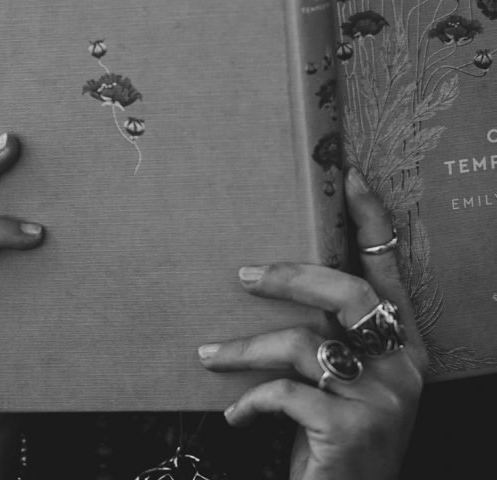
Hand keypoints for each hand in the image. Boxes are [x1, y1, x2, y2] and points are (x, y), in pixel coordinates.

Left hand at [198, 168, 426, 479]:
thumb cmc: (334, 437)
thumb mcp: (341, 382)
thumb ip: (328, 338)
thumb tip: (268, 279)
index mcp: (403, 345)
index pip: (388, 270)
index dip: (371, 221)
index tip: (349, 175)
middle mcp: (403, 366)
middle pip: (345, 292)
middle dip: (289, 276)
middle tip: (242, 275)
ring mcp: (383, 399)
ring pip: (302, 344)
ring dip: (245, 350)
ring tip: (210, 356)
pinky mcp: (352, 430)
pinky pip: (286, 393)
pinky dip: (251, 400)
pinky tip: (236, 415)